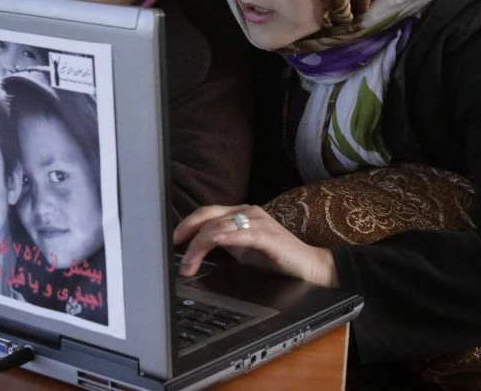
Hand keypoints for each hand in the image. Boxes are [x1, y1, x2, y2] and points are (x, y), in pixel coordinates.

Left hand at [173, 205, 338, 287]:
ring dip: (197, 245)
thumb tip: (192, 253)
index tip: (171, 240)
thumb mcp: (242, 251)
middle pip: (207, 215)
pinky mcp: (266, 235)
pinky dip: (220, 239)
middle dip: (185, 231)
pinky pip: (238, 233)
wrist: (309, 268)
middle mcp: (247, 213)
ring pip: (217, 225)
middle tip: (171, 247)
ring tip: (188, 264)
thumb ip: (222, 246)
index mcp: (239, 214)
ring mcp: (257, 222)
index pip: (206, 213)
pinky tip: (209, 247)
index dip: (186, 224)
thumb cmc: (275, 260)